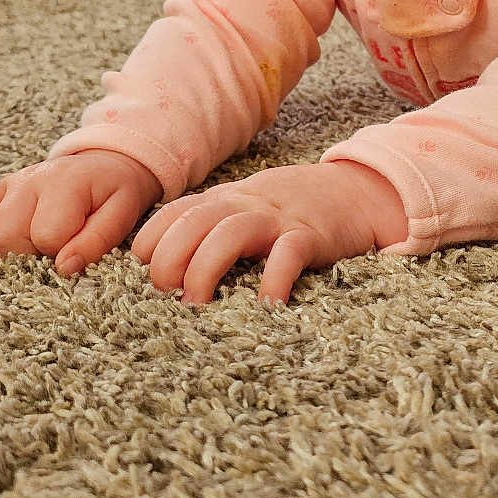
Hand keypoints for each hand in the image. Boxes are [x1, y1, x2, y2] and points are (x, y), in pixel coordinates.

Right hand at [0, 150, 164, 276]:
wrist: (103, 166)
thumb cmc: (112, 194)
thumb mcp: (121, 214)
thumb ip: (97, 241)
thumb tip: (64, 268)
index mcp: (65, 184)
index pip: (46, 234)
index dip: (60, 254)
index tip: (74, 252)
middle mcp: (29, 181)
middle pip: (5, 235)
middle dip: (27, 256)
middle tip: (49, 253)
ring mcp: (6, 185)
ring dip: (0, 251)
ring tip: (26, 252)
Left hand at [130, 161, 405, 305]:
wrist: (354, 191)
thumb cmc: (290, 210)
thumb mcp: (245, 207)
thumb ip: (210, 225)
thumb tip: (161, 264)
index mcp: (224, 200)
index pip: (172, 213)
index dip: (150, 243)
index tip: (143, 275)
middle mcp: (245, 205)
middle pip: (191, 223)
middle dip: (169, 261)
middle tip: (167, 297)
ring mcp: (277, 219)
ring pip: (228, 235)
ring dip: (204, 270)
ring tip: (198, 306)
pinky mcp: (310, 235)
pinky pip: (286, 255)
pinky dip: (272, 280)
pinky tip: (266, 306)